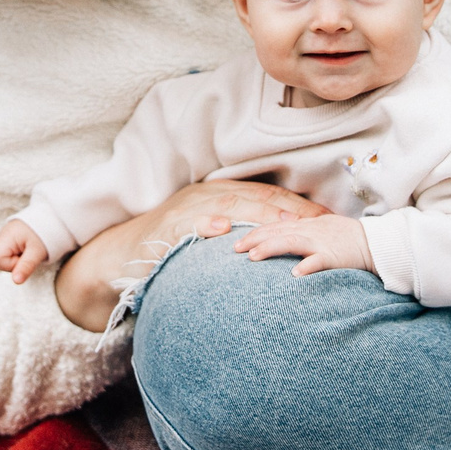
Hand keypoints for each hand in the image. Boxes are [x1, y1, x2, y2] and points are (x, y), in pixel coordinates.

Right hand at [0, 218, 50, 284]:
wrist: (53, 217)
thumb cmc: (45, 234)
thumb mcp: (37, 252)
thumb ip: (26, 266)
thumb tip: (16, 281)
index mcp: (6, 236)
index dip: (10, 264)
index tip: (25, 258)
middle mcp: (2, 235)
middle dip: (13, 263)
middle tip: (28, 255)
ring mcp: (6, 236)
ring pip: (5, 257)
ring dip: (17, 258)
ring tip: (29, 250)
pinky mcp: (11, 238)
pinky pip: (10, 252)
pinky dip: (19, 253)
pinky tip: (27, 248)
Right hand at [51, 178, 328, 332]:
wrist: (122, 254)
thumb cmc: (174, 248)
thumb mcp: (211, 236)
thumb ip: (244, 236)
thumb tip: (287, 247)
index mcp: (222, 195)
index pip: (267, 195)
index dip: (299, 204)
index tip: (328, 217)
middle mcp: (207, 195)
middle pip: (255, 196)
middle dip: (289, 207)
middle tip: (319, 220)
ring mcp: (186, 209)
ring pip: (228, 205)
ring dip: (257, 212)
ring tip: (284, 223)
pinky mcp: (166, 227)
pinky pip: (188, 224)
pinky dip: (206, 225)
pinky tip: (223, 230)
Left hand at [234, 213, 374, 276]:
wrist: (376, 242)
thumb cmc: (348, 239)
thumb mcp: (322, 231)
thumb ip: (302, 234)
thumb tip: (282, 238)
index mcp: (306, 225)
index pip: (275, 226)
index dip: (255, 233)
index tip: (237, 241)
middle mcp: (310, 231)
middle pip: (277, 232)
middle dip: (254, 239)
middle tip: (234, 249)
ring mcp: (322, 242)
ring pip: (292, 242)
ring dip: (271, 248)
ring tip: (253, 257)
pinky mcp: (335, 256)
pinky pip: (319, 261)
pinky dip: (307, 266)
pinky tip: (294, 275)